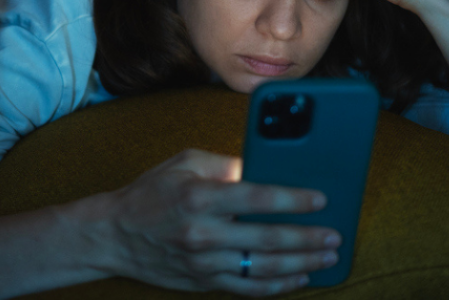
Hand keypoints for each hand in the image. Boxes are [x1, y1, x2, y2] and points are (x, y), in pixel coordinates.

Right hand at [99, 149, 341, 295]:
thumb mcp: (185, 163)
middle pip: (267, 239)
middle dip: (308, 238)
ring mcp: (203, 262)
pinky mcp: (203, 282)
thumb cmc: (151, 192)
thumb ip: (227, 165)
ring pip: (263, 268)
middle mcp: (203, 232)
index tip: (321, 199)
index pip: (257, 197)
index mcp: (200, 196)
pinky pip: (247, 289)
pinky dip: (277, 286)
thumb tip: (264, 168)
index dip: (293, 199)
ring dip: (301, 264)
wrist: (114, 234)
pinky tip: (299, 278)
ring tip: (326, 257)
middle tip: (334, 235)